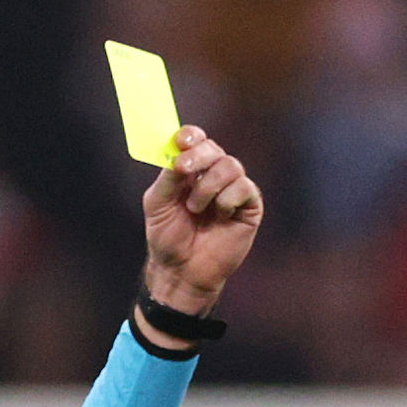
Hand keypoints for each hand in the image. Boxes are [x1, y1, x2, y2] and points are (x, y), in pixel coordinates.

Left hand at [140, 129, 263, 313]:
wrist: (181, 271)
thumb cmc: (168, 238)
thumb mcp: (157, 202)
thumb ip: (167, 176)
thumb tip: (178, 152)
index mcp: (191, 170)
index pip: (197, 140)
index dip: (191, 136)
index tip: (181, 142)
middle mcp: (213, 176)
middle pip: (214, 148)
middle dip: (197, 156)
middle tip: (183, 170)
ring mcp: (233, 190)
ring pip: (231, 165)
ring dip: (209, 185)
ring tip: (196, 208)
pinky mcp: (249, 207)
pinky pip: (245, 188)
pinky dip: (228, 198)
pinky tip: (220, 214)